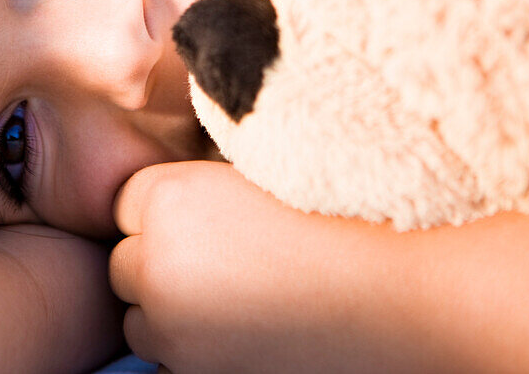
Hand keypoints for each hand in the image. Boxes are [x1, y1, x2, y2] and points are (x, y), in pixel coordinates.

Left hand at [109, 161, 393, 372]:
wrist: (402, 295)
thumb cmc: (342, 218)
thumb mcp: (259, 174)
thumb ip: (207, 186)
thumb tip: (185, 196)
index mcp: (168, 199)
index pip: (126, 206)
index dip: (166, 213)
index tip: (208, 220)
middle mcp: (156, 263)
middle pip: (126, 266)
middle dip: (161, 266)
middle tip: (229, 265)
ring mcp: (173, 330)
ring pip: (143, 322)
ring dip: (174, 315)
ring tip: (244, 302)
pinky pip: (169, 367)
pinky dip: (197, 355)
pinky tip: (250, 336)